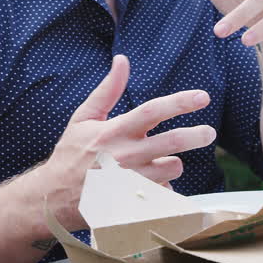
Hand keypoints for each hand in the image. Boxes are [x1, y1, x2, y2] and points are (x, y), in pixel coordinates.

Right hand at [44, 55, 216, 228]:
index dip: (180, 102)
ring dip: (174, 162)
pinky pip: (164, 191)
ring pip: (172, 167)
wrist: (53, 199)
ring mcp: (132, 182)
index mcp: (114, 131)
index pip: (153, 112)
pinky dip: (162, 186)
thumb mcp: (84, 118)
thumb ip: (107, 90)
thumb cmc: (71, 154)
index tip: (202, 96)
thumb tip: (122, 60)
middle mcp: (126, 155)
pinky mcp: (135, 202)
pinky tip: (149, 183)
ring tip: (162, 160)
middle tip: (208, 132)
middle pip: (172, 142)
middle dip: (196, 135)